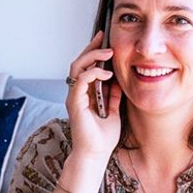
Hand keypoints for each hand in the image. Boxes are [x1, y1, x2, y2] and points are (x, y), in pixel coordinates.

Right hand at [65, 31, 122, 162]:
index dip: (94, 53)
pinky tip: (107, 73)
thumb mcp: (113, 112)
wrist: (95, 154)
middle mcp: (77, 94)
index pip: (85, 68)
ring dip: (92, 57)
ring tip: (108, 53)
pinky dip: (93, 73)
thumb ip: (112, 96)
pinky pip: (81, 80)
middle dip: (91, 48)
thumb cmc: (102, 138)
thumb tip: (118, 81)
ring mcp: (74, 97)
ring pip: (77, 68)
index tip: (105, 42)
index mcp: (84, 95)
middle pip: (79, 63)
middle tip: (103, 38)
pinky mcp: (75, 103)